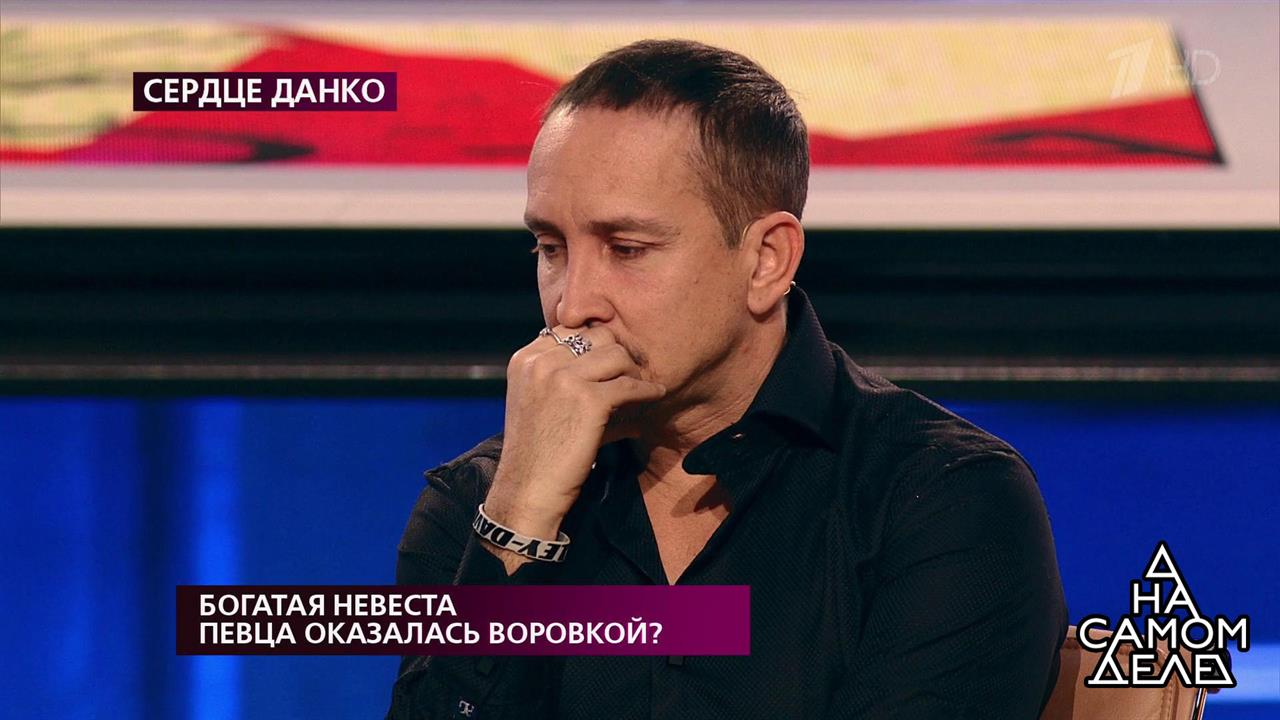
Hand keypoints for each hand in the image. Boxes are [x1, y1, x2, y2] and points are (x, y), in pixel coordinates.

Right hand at [482, 325, 664, 568]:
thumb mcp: (536, 401)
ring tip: (645, 386)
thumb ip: (560, 376)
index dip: (598, 343)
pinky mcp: (587, 399)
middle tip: (636, 369)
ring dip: (635, 370)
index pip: (571, 330)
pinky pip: (630, 385)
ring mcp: (563, 378)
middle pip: (598, 336)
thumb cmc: (537, 453)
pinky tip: (656, 396)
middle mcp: (541, 362)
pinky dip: (647, 391)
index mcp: (525, 359)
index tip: (616, 358)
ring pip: (617, 355)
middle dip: (620, 352)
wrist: (527, 491)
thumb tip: (608, 360)